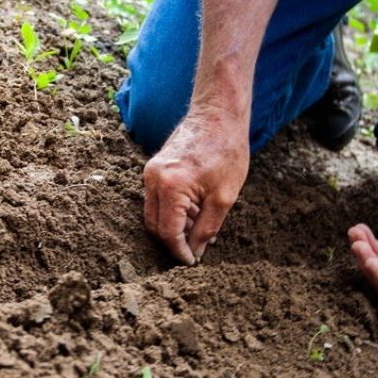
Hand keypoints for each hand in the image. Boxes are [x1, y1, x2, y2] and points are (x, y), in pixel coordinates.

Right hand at [143, 107, 249, 264]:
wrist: (218, 115)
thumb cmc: (226, 151)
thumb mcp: (224, 197)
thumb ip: (206, 228)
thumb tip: (195, 251)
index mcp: (170, 186)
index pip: (168, 232)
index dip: (179, 251)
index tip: (191, 262)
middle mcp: (153, 179)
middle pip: (155, 225)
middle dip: (174, 241)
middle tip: (196, 249)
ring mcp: (150, 172)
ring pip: (154, 213)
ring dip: (174, 226)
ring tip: (200, 227)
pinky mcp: (154, 168)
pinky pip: (157, 199)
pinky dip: (172, 211)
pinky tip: (195, 211)